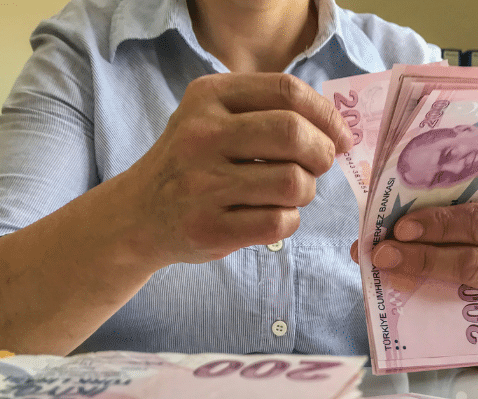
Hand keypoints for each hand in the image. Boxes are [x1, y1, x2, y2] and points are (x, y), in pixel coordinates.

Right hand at [125, 73, 352, 266]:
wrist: (137, 215)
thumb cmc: (190, 163)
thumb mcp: (213, 118)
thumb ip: (267, 111)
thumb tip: (336, 130)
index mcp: (208, 97)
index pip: (287, 91)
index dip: (326, 115)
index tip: (340, 136)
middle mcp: (202, 135)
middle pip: (294, 134)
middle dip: (322, 153)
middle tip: (319, 165)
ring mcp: (203, 184)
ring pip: (293, 182)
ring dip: (306, 191)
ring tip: (290, 193)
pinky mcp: (209, 228)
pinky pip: (279, 221)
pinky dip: (289, 220)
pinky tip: (273, 215)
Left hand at [350, 200, 477, 319]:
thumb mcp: (473, 221)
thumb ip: (438, 216)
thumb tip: (378, 224)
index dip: (441, 224)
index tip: (402, 227)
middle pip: (474, 259)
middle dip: (424, 255)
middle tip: (384, 252)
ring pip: (467, 288)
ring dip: (420, 277)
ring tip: (386, 270)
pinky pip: (459, 314)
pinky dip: (424, 301)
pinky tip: (398, 293)